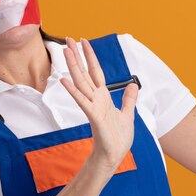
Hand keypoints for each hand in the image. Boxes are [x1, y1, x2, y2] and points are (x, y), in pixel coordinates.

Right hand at [59, 37, 138, 172]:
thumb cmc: (118, 138)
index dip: (90, 56)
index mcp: (103, 97)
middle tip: (67, 39)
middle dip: (77, 56)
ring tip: (65, 51)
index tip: (84, 41)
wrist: (115, 155)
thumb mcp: (128, 114)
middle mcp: (95, 99)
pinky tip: (64, 80)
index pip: (95, 71)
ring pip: (80, 82)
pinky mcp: (93, 116)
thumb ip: (128, 99)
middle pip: (84, 72)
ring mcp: (92, 106)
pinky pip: (82, 100)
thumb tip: (132, 85)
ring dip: (72, 66)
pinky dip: (73, 90)